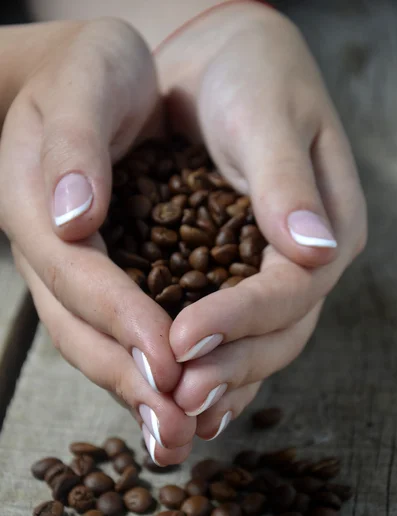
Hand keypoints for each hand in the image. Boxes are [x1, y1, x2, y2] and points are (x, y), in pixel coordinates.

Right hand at [0, 19, 194, 464]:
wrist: (80, 76)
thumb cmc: (90, 71)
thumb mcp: (86, 82)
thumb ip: (74, 143)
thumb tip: (72, 215)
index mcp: (38, 207)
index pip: (80, 276)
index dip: (122, 319)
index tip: (170, 361)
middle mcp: (52, 250)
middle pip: (83, 330)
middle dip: (131, 381)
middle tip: (176, 433)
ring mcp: (72, 269)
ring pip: (96, 343)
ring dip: (138, 393)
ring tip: (181, 437)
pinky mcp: (98, 275)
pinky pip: (116, 331)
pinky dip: (147, 370)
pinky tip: (180, 400)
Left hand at [157, 4, 366, 437]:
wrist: (229, 68)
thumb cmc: (251, 81)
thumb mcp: (269, 118)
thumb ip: (288, 184)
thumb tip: (317, 250)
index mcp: (331, 227)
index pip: (291, 290)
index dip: (241, 320)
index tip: (184, 339)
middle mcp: (310, 264)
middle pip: (281, 333)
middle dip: (230, 366)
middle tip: (179, 394)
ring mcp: (281, 279)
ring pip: (262, 347)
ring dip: (223, 383)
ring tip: (180, 411)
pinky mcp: (247, 282)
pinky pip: (239, 337)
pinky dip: (217, 370)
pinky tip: (189, 397)